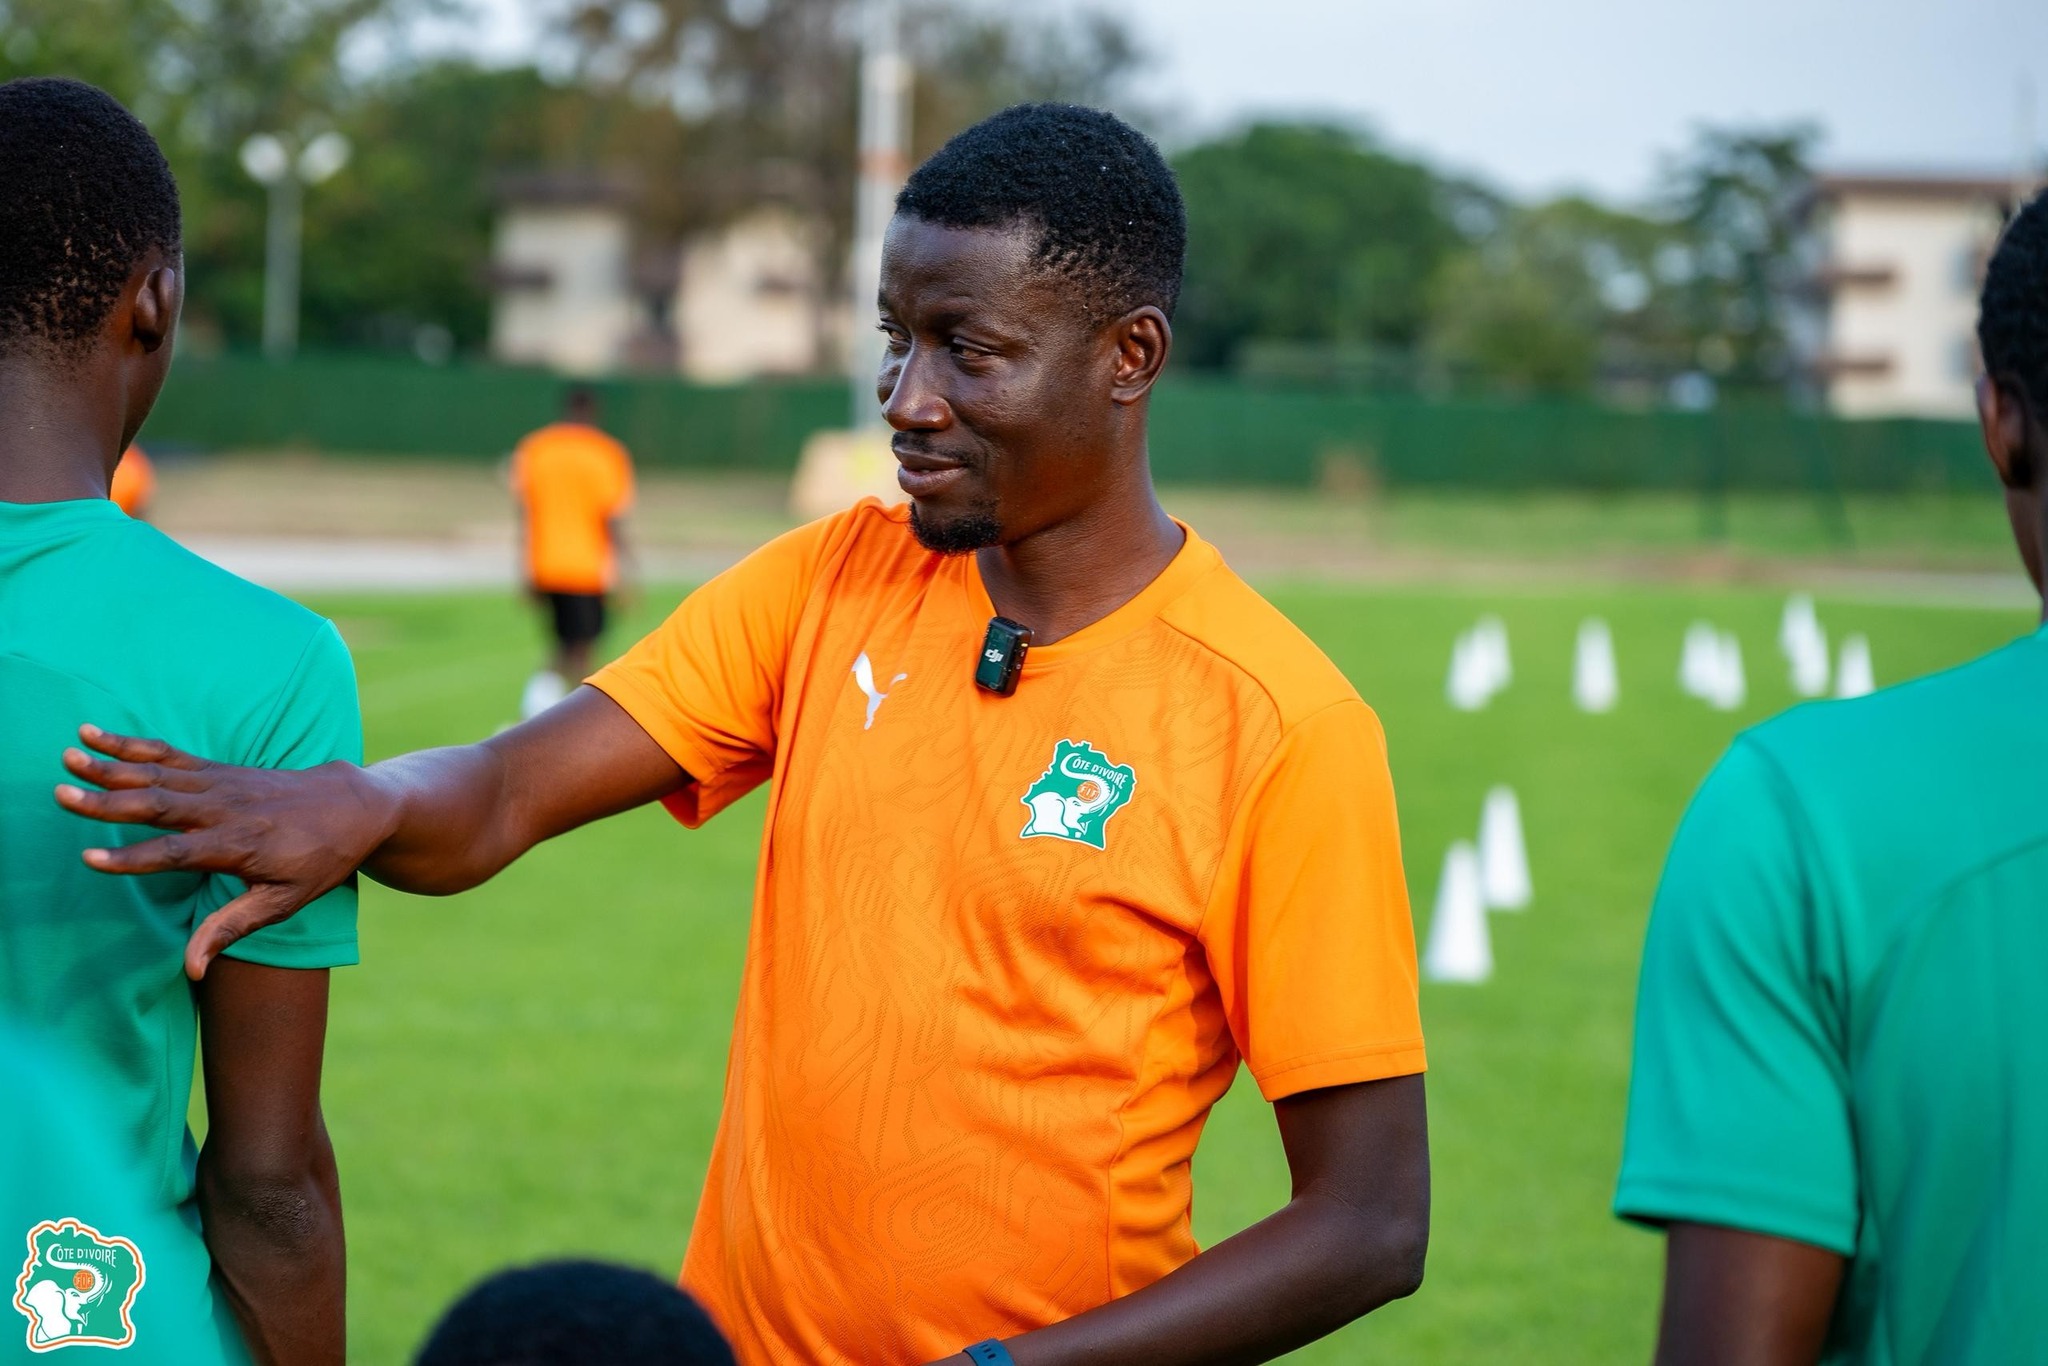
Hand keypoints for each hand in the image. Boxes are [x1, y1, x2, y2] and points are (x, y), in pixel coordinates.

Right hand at [54, 725, 396, 979]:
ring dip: (111, 765)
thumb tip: (192, 968)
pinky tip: (100, 737)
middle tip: (61, 794)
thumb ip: (233, 928)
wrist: (357, 805)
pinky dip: (135, 746)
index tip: (90, 859)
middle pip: (159, 805)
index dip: (134, 858)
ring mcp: (223, 784)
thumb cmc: (322, 859)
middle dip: (107, 801)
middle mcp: (227, 810)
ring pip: (159, 775)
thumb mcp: (286, 902)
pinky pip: (172, 756)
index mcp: (240, 846)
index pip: (177, 853)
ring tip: (69, 755)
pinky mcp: (222, 769)